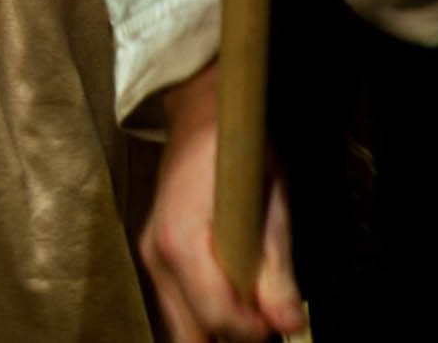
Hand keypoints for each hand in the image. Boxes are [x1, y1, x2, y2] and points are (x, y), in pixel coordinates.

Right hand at [140, 65, 303, 341]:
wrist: (201, 116)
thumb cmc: (237, 152)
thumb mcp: (271, 207)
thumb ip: (276, 269)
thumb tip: (287, 322)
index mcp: (182, 240)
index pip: (217, 316)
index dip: (256, 330)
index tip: (281, 321)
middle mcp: (157, 254)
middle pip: (190, 334)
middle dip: (231, 336)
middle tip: (265, 321)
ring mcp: (151, 256)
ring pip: (180, 326)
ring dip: (217, 328)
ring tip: (251, 307)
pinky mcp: (155, 257)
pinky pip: (177, 307)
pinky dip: (204, 314)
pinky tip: (231, 295)